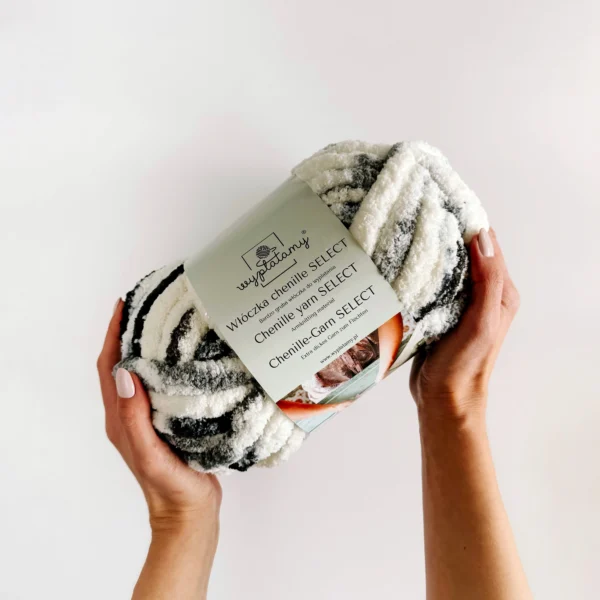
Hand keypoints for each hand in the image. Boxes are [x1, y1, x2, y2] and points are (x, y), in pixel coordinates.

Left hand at [97, 300, 221, 532]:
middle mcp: (130, 414)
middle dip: (127, 333)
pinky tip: (182, 358)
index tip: (123, 305)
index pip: (109, 366)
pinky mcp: (166, 421)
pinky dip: (165, 365)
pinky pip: (160, 385)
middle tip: (144, 306)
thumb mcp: (148, 451)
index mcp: (120, 418)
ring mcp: (148, 418)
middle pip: (121, 364)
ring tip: (163, 324)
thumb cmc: (169, 486)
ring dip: (145, 346)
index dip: (112, 334)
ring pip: (142, 373)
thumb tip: (124, 372)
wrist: (189, 511)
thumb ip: (133, 416)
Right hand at [410, 228, 519, 423]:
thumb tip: (482, 237)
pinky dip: (420, 272)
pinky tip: (403, 264)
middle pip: (465, 253)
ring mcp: (458, 302)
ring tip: (407, 233)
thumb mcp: (481, 322)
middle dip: (446, 234)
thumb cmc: (466, 364)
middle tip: (419, 215)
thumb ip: (487, 282)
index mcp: (500, 292)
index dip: (469, 224)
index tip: (444, 205)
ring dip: (431, 252)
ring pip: (446, 267)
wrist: (443, 398)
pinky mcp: (438, 311)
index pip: (488, 246)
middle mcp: (481, 293)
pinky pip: (431, 283)